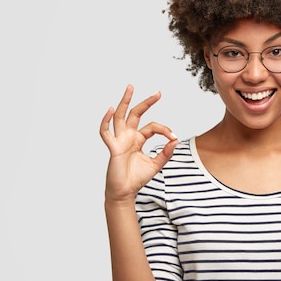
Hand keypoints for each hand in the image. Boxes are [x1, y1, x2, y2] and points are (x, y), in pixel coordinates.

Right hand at [100, 85, 177, 204]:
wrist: (125, 192)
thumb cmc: (137, 178)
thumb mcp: (156, 164)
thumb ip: (166, 152)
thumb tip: (175, 139)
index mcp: (138, 139)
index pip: (152, 127)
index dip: (164, 130)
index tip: (173, 136)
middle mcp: (128, 136)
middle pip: (136, 114)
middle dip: (146, 102)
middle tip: (158, 93)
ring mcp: (119, 140)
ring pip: (120, 116)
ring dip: (125, 102)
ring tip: (130, 88)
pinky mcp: (112, 148)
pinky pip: (106, 132)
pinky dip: (106, 121)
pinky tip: (110, 110)